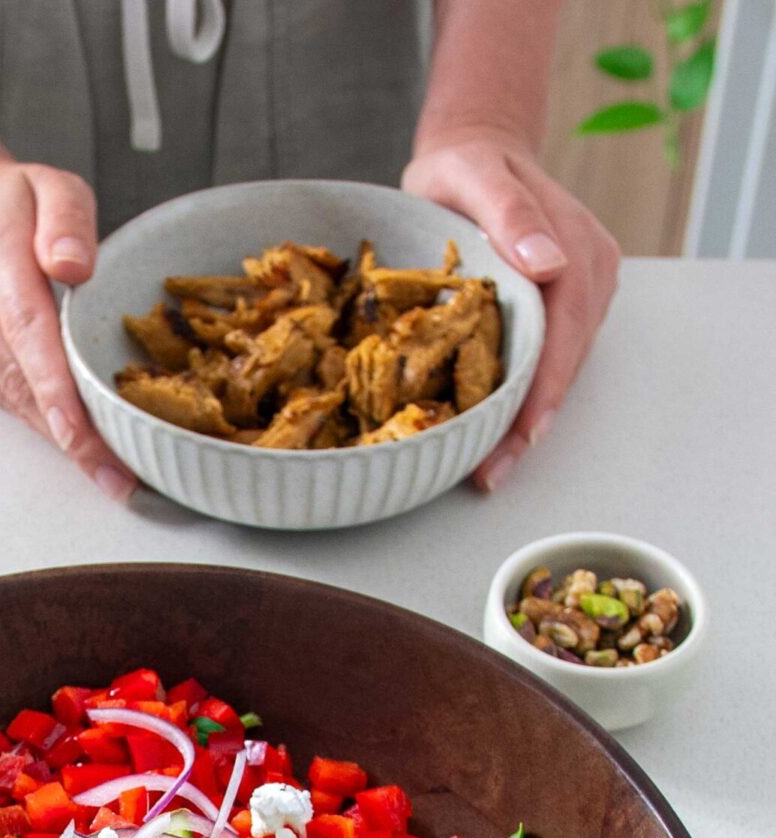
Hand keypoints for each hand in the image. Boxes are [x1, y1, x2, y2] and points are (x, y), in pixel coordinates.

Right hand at [0, 141, 136, 500]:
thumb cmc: (1, 197)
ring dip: (58, 438)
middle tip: (117, 479)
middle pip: (21, 381)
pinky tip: (73, 441)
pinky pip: (0, 395)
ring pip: (11, 398)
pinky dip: (37, 420)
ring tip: (107, 473)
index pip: (28, 331)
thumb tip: (77, 269)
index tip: (83, 435)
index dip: (56, 389)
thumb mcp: (47, 182)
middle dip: (71, 436)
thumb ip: (69, 219)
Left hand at [402, 135, 619, 489]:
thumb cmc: (465, 164)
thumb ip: (509, 214)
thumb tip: (548, 263)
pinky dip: (526, 393)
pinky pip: (550, 356)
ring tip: (492, 465)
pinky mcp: (566, 303)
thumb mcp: (474, 174)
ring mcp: (583, 290)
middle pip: (566, 361)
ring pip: (561, 366)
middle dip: (532, 421)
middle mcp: (589, 273)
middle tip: (493, 472)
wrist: (475, 147)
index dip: (542, 389)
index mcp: (575, 249)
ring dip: (529, 416)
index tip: (522, 435)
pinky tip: (498, 427)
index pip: (563, 332)